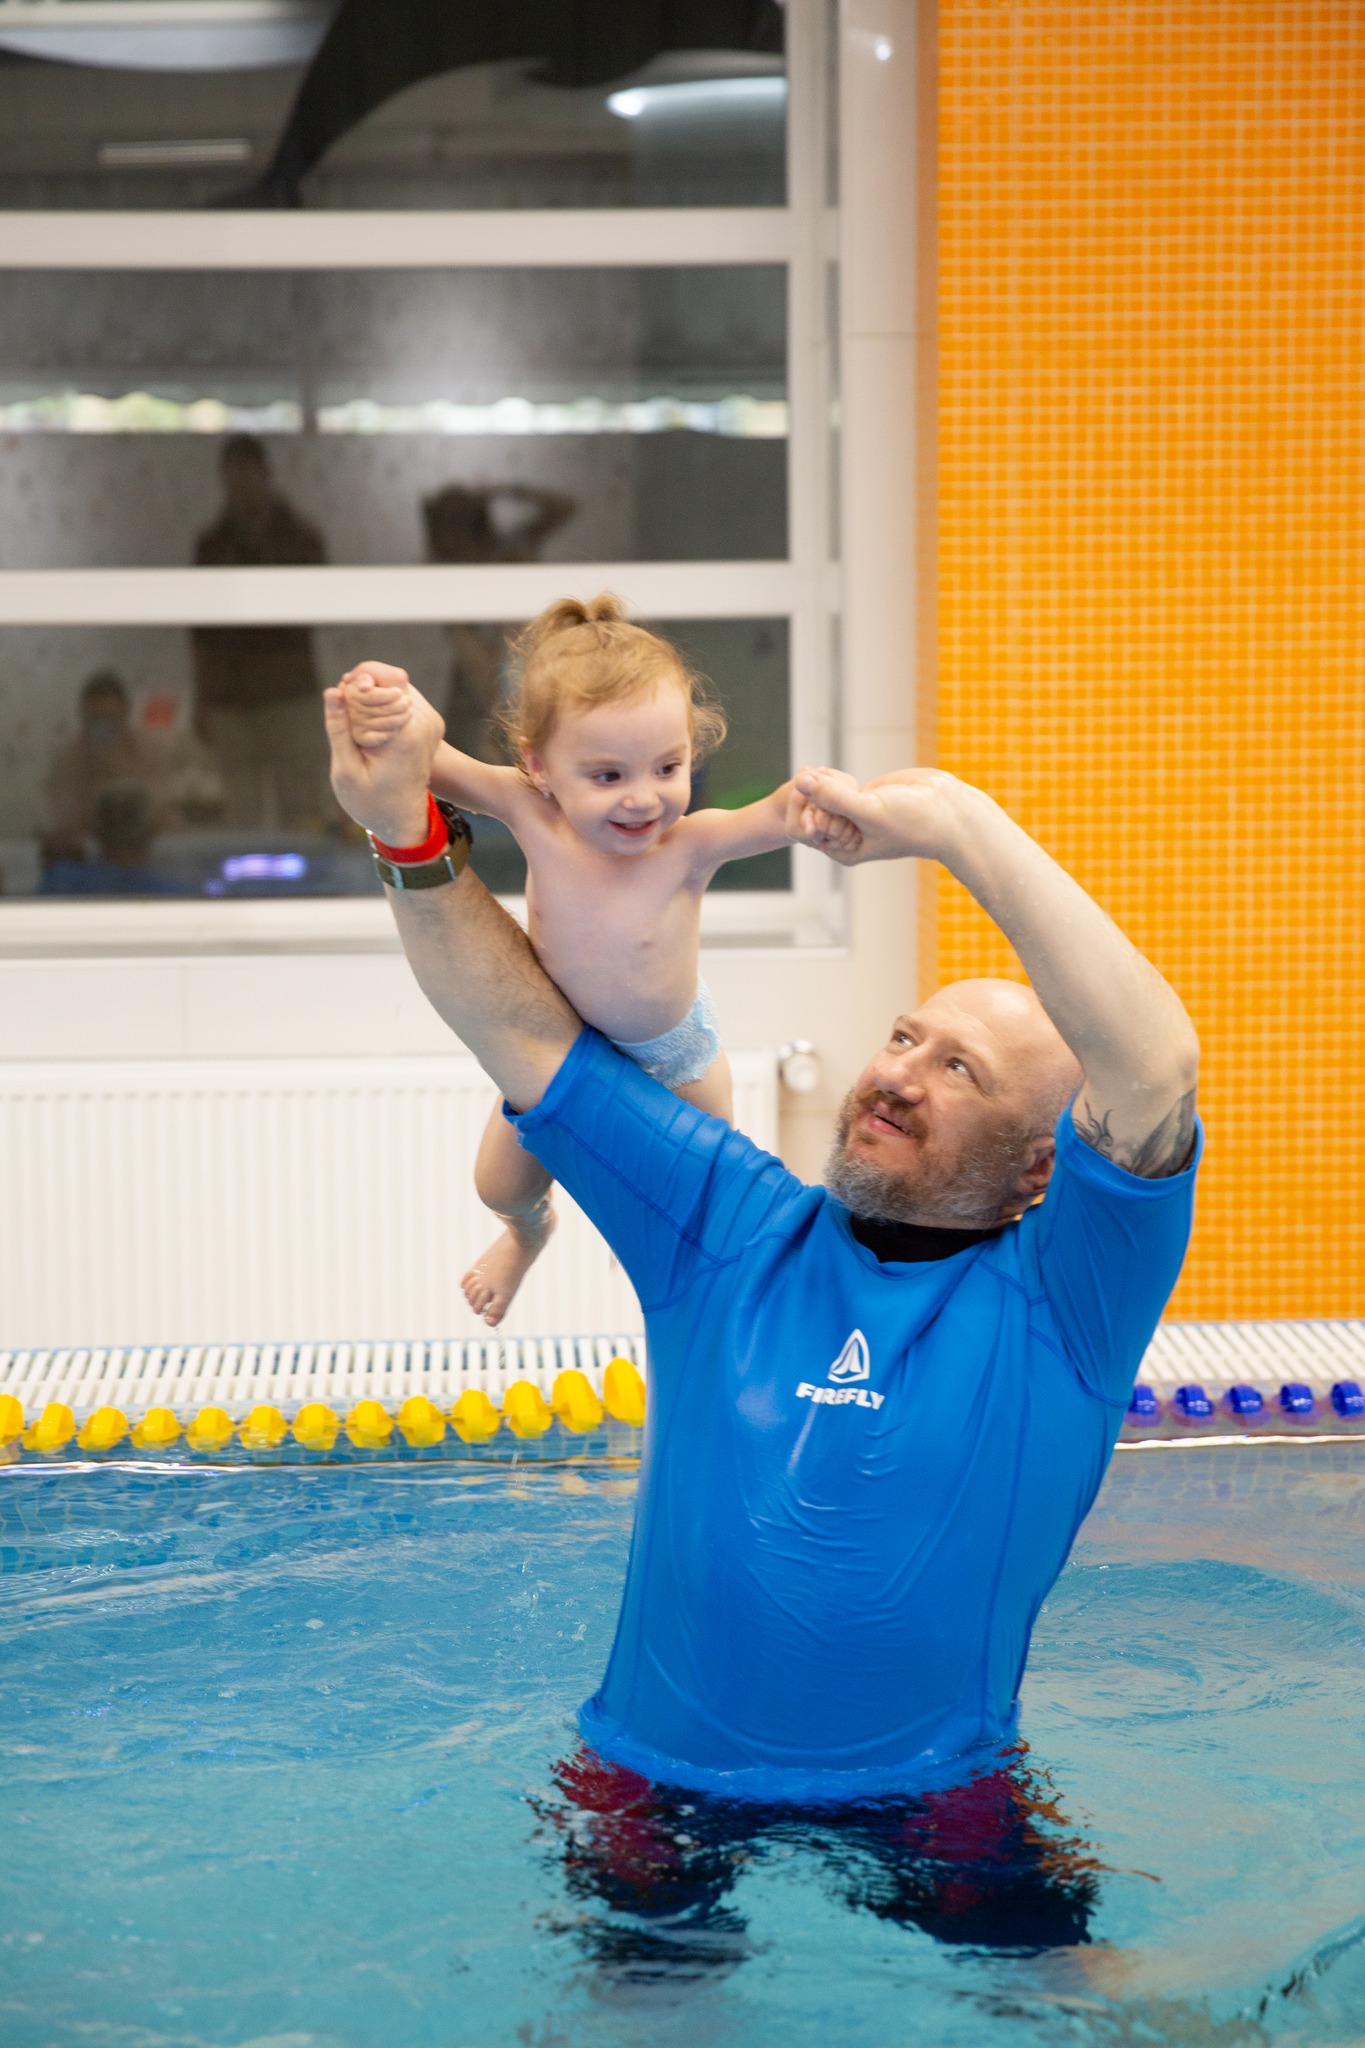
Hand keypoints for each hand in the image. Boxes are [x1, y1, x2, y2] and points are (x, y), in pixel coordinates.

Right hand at [324, 662, 444, 845]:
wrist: (402, 820)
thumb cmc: (371, 802)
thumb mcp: (347, 770)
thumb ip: (339, 728)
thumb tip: (333, 691)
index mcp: (406, 733)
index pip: (378, 682)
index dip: (353, 687)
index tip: (340, 702)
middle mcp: (424, 722)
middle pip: (388, 679)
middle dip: (361, 691)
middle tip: (345, 714)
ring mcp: (430, 721)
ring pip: (394, 686)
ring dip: (370, 698)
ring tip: (354, 724)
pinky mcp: (427, 723)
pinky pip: (400, 698)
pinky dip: (380, 706)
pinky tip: (366, 726)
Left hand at [789, 766, 965, 865]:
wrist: (946, 811)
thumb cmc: (910, 821)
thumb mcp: (867, 810)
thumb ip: (833, 796)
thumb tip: (801, 780)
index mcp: (843, 850)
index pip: (811, 829)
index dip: (802, 810)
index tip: (800, 793)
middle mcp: (846, 835)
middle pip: (815, 812)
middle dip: (809, 793)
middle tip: (804, 771)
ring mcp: (854, 814)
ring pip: (825, 796)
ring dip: (818, 782)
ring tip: (812, 768)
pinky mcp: (863, 795)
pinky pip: (837, 784)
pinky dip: (829, 776)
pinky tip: (821, 768)